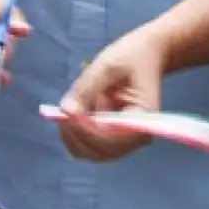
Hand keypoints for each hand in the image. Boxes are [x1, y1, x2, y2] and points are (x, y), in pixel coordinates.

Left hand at [58, 28, 162, 162]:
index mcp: (144, 119)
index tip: (66, 114)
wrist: (148, 55)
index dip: (86, 130)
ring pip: (92, 153)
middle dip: (77, 134)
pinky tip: (72, 115)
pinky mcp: (115, 138)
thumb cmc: (133, 55)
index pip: (112, 138)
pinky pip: (91, 147)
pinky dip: (77, 135)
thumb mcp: (108, 65)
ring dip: (74, 135)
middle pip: (101, 152)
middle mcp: (137, 137)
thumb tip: (65, 111)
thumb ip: (86, 88)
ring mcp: (126, 141)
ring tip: (67, 110)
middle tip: (60, 112)